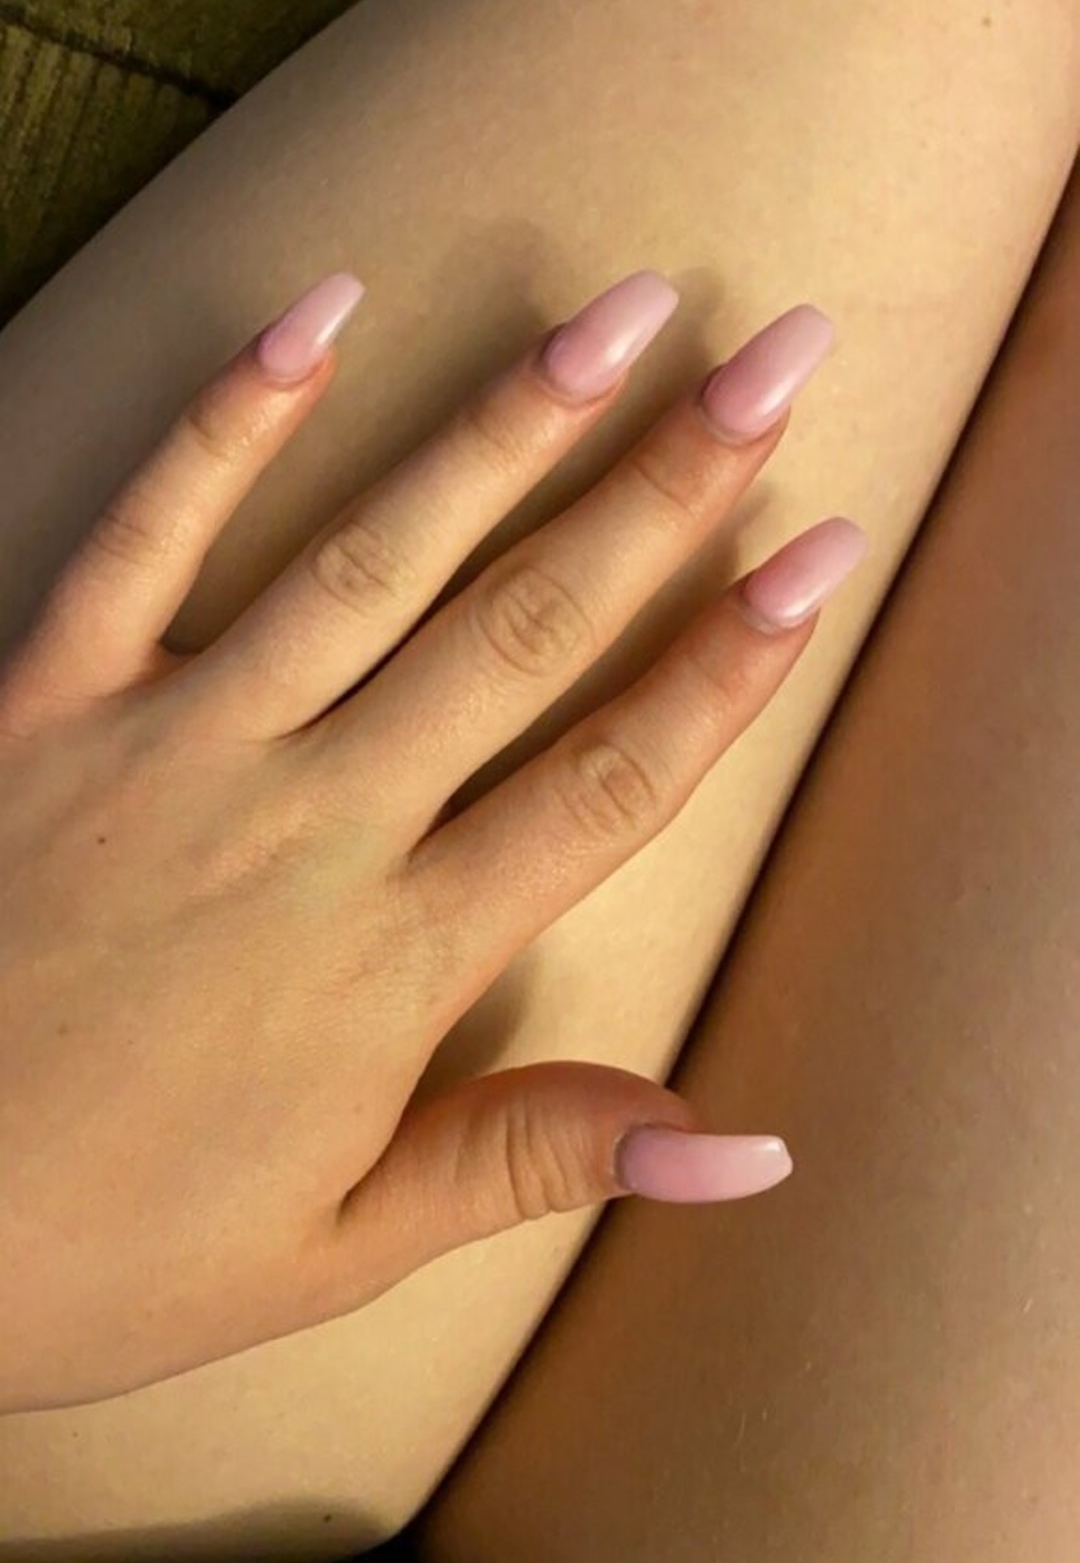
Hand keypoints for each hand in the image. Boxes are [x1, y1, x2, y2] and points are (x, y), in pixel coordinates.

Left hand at [0, 268, 864, 1413]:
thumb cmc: (101, 1249)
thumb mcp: (335, 1244)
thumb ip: (531, 1161)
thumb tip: (744, 1148)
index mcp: (395, 960)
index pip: (606, 783)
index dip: (729, 666)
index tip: (824, 552)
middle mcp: (310, 823)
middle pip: (524, 632)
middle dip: (667, 493)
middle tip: (776, 367)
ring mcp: (177, 744)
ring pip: (375, 557)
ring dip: (505, 428)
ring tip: (621, 316)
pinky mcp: (48, 701)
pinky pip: (147, 535)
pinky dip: (231, 420)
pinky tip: (323, 313)